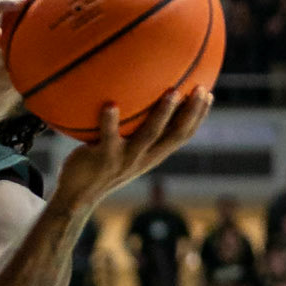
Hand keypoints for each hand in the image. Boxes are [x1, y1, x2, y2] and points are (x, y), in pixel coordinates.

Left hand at [50, 90, 213, 213]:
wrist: (76, 196)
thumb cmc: (99, 167)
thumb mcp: (123, 153)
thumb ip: (133, 133)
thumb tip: (137, 101)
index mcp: (151, 156)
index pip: (182, 136)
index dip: (197, 118)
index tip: (208, 95)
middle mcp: (143, 158)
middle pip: (174, 135)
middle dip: (191, 112)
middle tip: (201, 89)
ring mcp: (124, 159)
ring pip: (149, 136)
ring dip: (163, 114)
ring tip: (171, 92)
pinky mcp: (102, 159)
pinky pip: (108, 137)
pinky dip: (109, 121)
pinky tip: (110, 104)